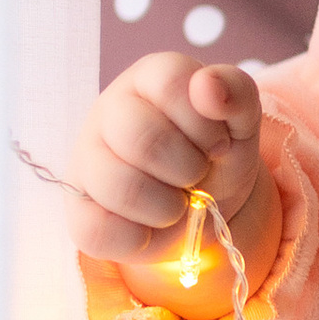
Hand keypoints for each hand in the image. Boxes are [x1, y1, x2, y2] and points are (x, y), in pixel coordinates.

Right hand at [69, 53, 275, 293]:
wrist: (202, 208)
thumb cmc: (215, 155)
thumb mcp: (241, 124)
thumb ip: (237, 93)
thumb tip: (208, 85)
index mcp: (149, 79)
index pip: (170, 84)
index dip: (206, 124)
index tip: (218, 145)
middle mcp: (109, 112)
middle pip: (143, 139)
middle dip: (189, 169)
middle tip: (197, 175)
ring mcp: (86, 160)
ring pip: (119, 187)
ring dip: (168, 208)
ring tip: (177, 204)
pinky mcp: (78, 210)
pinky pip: (99, 230)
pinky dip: (141, 240)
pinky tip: (152, 228)